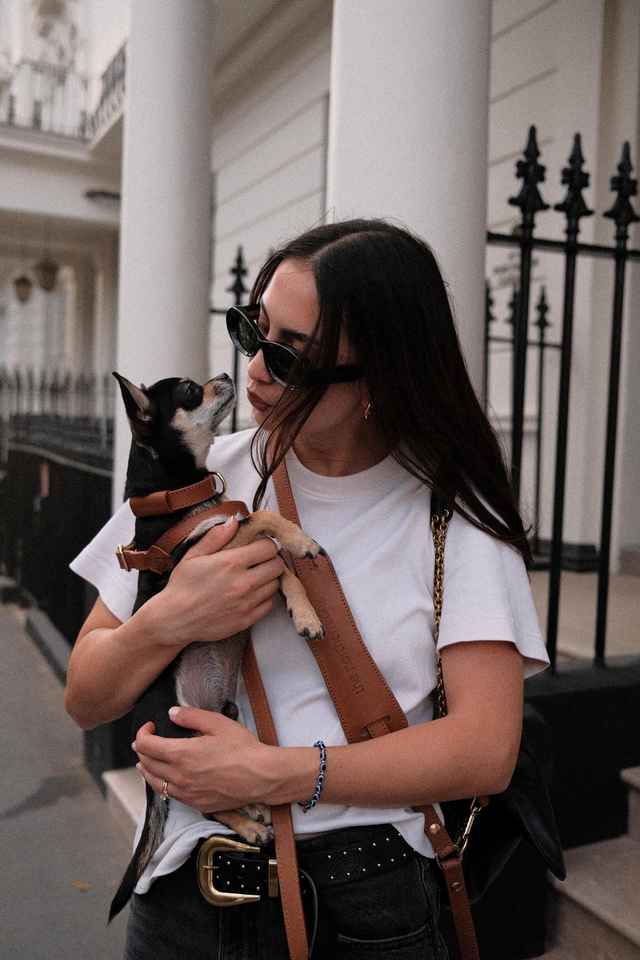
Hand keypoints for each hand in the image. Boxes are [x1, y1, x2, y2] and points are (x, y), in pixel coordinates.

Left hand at [132, 706, 276, 812]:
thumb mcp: (218, 723)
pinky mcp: (195, 803)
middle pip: (147, 764)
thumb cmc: (242, 748)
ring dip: (147, 769)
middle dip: (142, 750)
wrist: (261, 776)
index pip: (146, 746)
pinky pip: (169, 795)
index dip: (142, 734)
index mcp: (181, 754)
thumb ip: (191, 716)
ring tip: (146, 761)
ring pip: (154, 783)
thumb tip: (172, 713)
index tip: (150, 727)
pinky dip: (161, 784)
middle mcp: (179, 776)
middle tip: (146, 740)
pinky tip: (166, 779)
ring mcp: (186, 793)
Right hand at [144, 518, 285, 647]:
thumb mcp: (193, 555)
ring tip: (255, 578)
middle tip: (260, 562)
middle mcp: (244, 582)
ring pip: (275, 584)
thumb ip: (216, 537)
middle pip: (277, 565)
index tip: (259, 547)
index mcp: (231, 562)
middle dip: (271, 560)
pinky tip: (252, 594)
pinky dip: (265, 597)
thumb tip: (234, 521)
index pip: (268, 547)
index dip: (266, 544)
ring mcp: (247, 602)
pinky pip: (269, 604)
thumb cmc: (182, 585)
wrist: (175, 619)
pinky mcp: (247, 619)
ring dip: (268, 579)